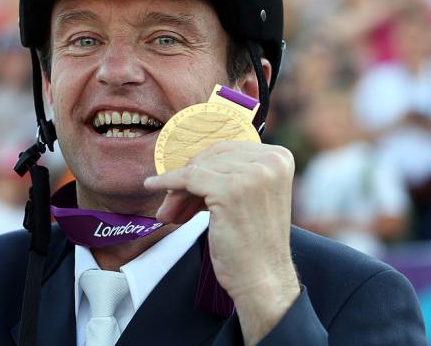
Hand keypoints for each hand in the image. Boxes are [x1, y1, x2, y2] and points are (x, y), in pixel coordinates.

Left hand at [144, 141, 299, 345]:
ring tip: (170, 212)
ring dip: (178, 192)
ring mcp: (251, 174)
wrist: (262, 279)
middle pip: (211, 159)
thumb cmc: (253, 243)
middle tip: (171, 203)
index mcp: (279, 157)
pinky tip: (152, 185)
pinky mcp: (229, 188)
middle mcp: (269, 161)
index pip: (227, 151)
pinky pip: (186, 178)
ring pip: (198, 170)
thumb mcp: (251, 196)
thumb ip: (232, 173)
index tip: (185, 186)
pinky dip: (166, 182)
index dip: (202, 168)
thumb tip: (191, 162)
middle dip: (188, 180)